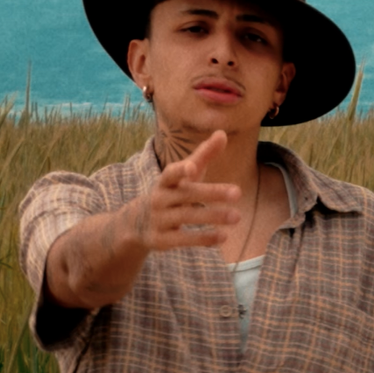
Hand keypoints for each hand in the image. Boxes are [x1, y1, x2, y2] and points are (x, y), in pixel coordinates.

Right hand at [132, 130, 241, 253]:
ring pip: (187, 217)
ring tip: (237, 216)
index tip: (193, 168)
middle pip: (186, 195)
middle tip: (238, 192)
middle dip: (211, 193)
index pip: (170, 173)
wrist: (135, 224)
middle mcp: (160, 199)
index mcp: (165, 181)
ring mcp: (159, 220)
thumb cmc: (170, 192)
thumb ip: (203, 155)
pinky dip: (203, 238)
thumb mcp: (184, 175)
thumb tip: (222, 133)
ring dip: (213, 216)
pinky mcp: (161, 240)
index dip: (180, 170)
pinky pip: (183, 239)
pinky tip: (223, 237)